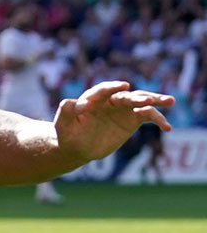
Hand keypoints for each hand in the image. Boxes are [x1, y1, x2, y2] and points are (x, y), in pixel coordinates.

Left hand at [54, 81, 174, 161]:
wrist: (77, 146)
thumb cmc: (67, 132)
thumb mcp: (62, 123)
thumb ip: (67, 110)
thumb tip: (78, 103)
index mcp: (92, 98)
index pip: (103, 90)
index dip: (112, 88)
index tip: (123, 86)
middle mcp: (110, 100)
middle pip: (126, 95)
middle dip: (137, 97)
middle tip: (148, 99)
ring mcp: (123, 109)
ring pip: (141, 101)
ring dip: (155, 100)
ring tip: (170, 101)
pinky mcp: (132, 119)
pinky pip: (148, 116)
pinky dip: (158, 120)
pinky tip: (167, 127)